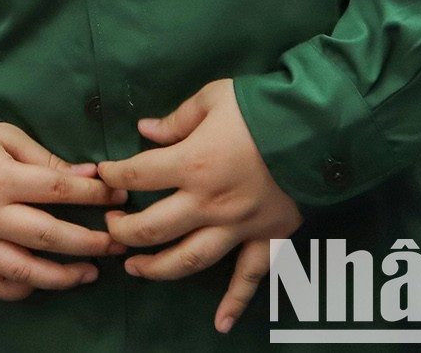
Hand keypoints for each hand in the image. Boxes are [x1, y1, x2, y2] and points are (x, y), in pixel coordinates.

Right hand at [0, 122, 125, 300]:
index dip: (95, 194)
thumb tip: (89, 176)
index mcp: (1, 177)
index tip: (118, 196)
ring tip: (89, 273)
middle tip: (117, 244)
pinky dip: (19, 289)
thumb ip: (46, 159)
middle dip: (90, 242)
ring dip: (62, 276)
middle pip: (48, 235)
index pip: (59, 189)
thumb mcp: (6, 137)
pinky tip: (40, 282)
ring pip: (24, 270)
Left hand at [96, 80, 302, 334]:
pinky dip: (235, 302)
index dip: (113, 174)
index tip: (103, 174)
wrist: (317, 128)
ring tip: (134, 268)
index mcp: (192, 163)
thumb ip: (177, 119)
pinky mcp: (266, 238)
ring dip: (157, 268)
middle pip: (152, 227)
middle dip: (123, 230)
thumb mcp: (212, 98)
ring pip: (188, 258)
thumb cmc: (260, 107)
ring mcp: (237, 225)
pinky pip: (250, 277)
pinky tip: (219, 322)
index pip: (136, 174)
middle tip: (112, 227)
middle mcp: (209, 201)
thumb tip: (144, 130)